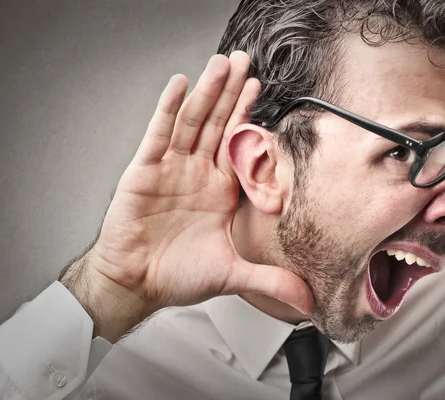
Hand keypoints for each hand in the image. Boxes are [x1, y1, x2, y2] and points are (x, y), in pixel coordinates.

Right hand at [63, 52, 312, 341]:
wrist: (137, 284)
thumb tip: (307, 301)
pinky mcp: (145, 171)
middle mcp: (197, 173)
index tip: (260, 89)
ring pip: (192, 122)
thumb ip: (271, 279)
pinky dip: (168, 109)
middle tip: (243, 61)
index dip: (248, 115)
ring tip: (220, 64)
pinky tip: (180, 85)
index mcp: (219, 190)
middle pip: (216, 124)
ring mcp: (171, 169)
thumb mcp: (233, 274)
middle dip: (230, 92)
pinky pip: (158, 135)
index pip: (237, 144)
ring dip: (206, 92)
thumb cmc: (177, 275)